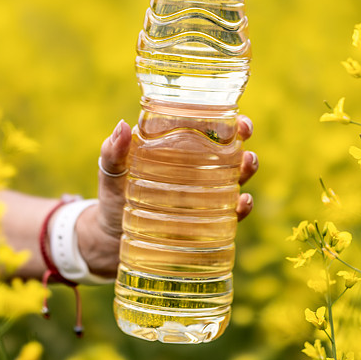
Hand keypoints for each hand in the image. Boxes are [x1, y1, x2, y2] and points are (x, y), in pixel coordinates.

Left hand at [76, 116, 257, 278]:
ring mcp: (204, 197)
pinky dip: (242, 207)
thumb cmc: (113, 199)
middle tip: (246, 135)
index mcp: (177, 151)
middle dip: (244, 140)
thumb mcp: (111, 174)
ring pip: (235, 179)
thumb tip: (122, 126)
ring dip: (247, 169)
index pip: (207, 130)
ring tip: (248, 163)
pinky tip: (243, 202)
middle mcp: (197, 171)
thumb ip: (113, 153)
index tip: (237, 118)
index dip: (228, 122)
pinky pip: (230, 213)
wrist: (111, 241)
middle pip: (229, 152)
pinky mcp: (206, 222)